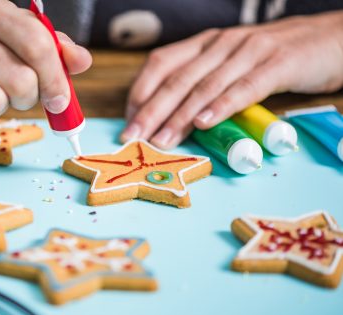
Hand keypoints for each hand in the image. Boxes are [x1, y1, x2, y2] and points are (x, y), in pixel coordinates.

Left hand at [121, 11, 342, 148]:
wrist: (331, 39)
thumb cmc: (275, 58)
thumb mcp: (232, 65)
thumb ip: (205, 84)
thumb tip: (173, 120)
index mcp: (206, 43)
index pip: (161, 64)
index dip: (141, 92)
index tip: (128, 121)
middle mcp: (222, 44)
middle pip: (177, 79)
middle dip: (150, 111)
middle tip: (132, 138)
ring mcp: (249, 51)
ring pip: (205, 85)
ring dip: (178, 116)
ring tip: (161, 140)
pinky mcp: (278, 64)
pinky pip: (244, 87)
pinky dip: (221, 106)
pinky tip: (204, 123)